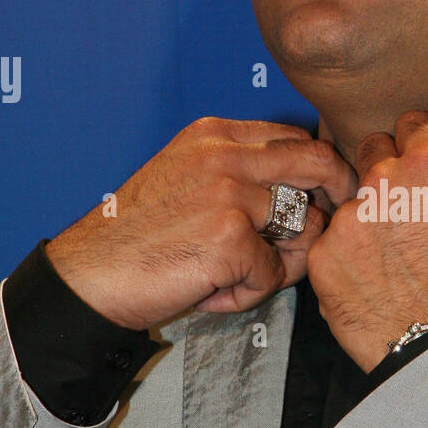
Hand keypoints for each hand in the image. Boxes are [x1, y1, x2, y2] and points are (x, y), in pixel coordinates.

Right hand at [46, 117, 358, 329]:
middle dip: (339, 195)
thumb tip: (306, 194)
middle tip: (334, 229)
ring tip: (238, 277)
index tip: (325, 197)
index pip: (295, 138)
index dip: (320, 169)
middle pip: (317, 163)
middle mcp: (225, 154)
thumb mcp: (185, 178)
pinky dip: (249, 294)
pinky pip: (273, 273)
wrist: (88, 275)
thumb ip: (237, 172)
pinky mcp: (230, 238)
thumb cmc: (136, 237)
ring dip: (283, 262)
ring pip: (305, 227)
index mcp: (214, 134)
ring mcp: (229, 194)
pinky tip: (210, 292)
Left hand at [305, 111, 427, 371]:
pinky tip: (363, 287)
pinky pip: (328, 245)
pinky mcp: (323, 253)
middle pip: (369, 150)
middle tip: (392, 211)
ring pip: (346, 204)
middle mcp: (386, 181)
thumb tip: (421, 187)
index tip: (408, 155)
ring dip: (358, 224)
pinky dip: (339, 261)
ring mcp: (349, 216)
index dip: (411, 142)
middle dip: (378, 172)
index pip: (411, 123)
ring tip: (381, 266)